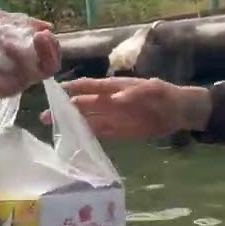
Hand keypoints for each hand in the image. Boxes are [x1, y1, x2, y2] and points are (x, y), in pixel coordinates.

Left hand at [0, 10, 60, 95]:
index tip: (44, 29)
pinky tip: (8, 45)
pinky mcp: (11, 87)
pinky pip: (30, 73)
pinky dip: (23, 56)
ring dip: (45, 50)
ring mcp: (17, 79)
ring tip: (38, 37)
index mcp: (16, 53)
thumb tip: (48, 27)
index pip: (44, 51)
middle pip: (50, 61)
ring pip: (46, 68)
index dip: (49, 41)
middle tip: (44, 34)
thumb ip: (22, 22)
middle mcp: (19, 68)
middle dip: (52, 46)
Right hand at [38, 77, 208, 139]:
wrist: (180, 110)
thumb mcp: (154, 90)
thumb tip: (116, 99)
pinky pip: (100, 132)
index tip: (55, 92)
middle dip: (65, 109)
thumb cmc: (166, 94)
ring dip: (72, 124)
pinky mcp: (120, 131)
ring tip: (53, 128)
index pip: (90, 86)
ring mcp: (114, 117)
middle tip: (44, 116)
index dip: (73, 88)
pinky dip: (88, 135)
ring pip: (89, 119)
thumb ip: (136, 94)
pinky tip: (75, 139)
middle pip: (84, 104)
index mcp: (116, 87)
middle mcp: (111, 102)